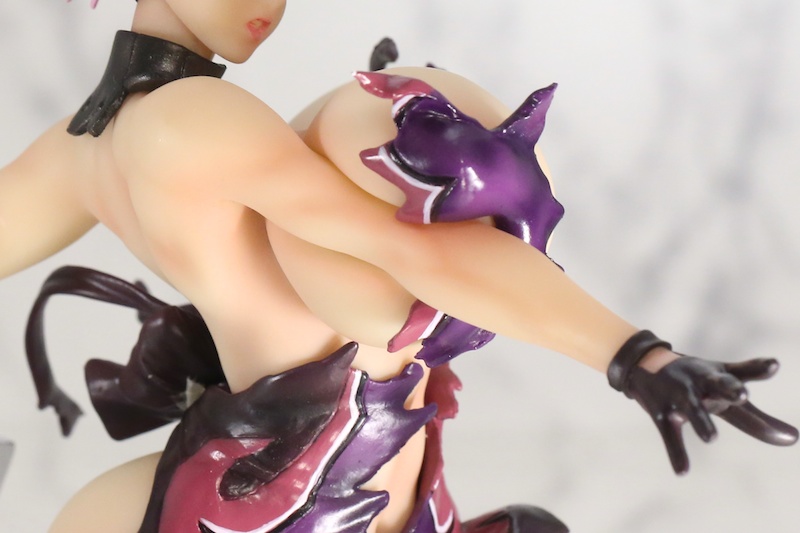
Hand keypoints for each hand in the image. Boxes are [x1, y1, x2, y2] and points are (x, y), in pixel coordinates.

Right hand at [625, 356, 797, 473]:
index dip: (758, 370)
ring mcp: (678, 397)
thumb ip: (758, 416)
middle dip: (729, 389)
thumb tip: (796, 439)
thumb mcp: (723, 395)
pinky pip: (669, 436)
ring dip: (701, 421)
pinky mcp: (660, 414)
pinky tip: (683, 471)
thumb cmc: (697, 381)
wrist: (644, 365)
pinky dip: (676, 453)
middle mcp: (700, 383)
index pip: (741, 375)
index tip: (774, 365)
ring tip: (711, 438)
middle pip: (717, 385)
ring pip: (692, 410)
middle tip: (742, 395)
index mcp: (718, 377)